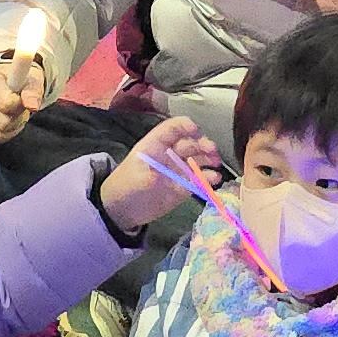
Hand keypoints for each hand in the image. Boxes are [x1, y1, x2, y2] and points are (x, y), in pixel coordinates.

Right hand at [0, 36, 54, 144]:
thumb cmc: (17, 80)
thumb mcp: (30, 80)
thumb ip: (33, 92)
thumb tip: (33, 106)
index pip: (6, 103)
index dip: (19, 105)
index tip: (21, 99)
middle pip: (3, 122)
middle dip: (16, 118)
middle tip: (19, 108)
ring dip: (12, 127)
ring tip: (13, 114)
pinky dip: (3, 134)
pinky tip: (6, 121)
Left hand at [96, 114, 224, 233]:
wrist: (120, 211)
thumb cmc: (124, 188)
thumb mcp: (136, 180)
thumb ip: (156, 176)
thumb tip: (172, 176)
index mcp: (155, 145)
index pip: (172, 128)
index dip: (184, 126)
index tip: (196, 130)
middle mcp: (169, 154)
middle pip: (189, 142)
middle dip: (202, 143)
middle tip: (213, 150)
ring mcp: (177, 170)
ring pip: (197, 159)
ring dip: (208, 159)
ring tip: (217, 164)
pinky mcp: (182, 186)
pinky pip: (198, 179)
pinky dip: (208, 178)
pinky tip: (214, 179)